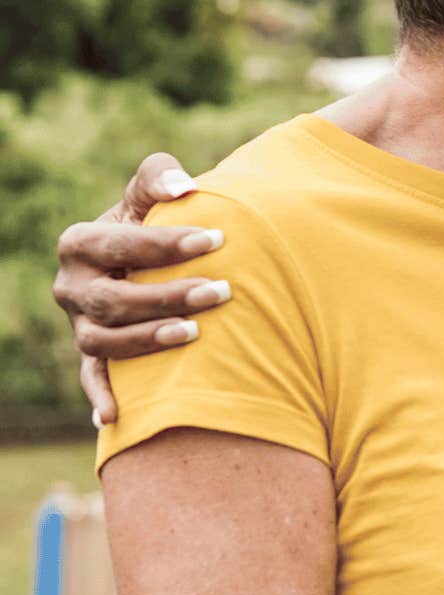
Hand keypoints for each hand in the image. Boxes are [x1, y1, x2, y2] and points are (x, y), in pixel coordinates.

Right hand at [52, 153, 230, 422]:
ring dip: (147, 339)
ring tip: (195, 332)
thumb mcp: (149, 196)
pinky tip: (114, 417)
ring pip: (103, 342)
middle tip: (221, 290)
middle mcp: (72, 287)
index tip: (217, 239)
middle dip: (166, 295)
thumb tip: (184, 186)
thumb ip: (160, 177)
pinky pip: (91, 380)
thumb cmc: (152, 222)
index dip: (166, 243)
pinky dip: (99, 398)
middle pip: (112, 299)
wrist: (145, 261)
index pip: (118, 244)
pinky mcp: (92, 356)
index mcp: (79, 243)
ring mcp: (80, 325)